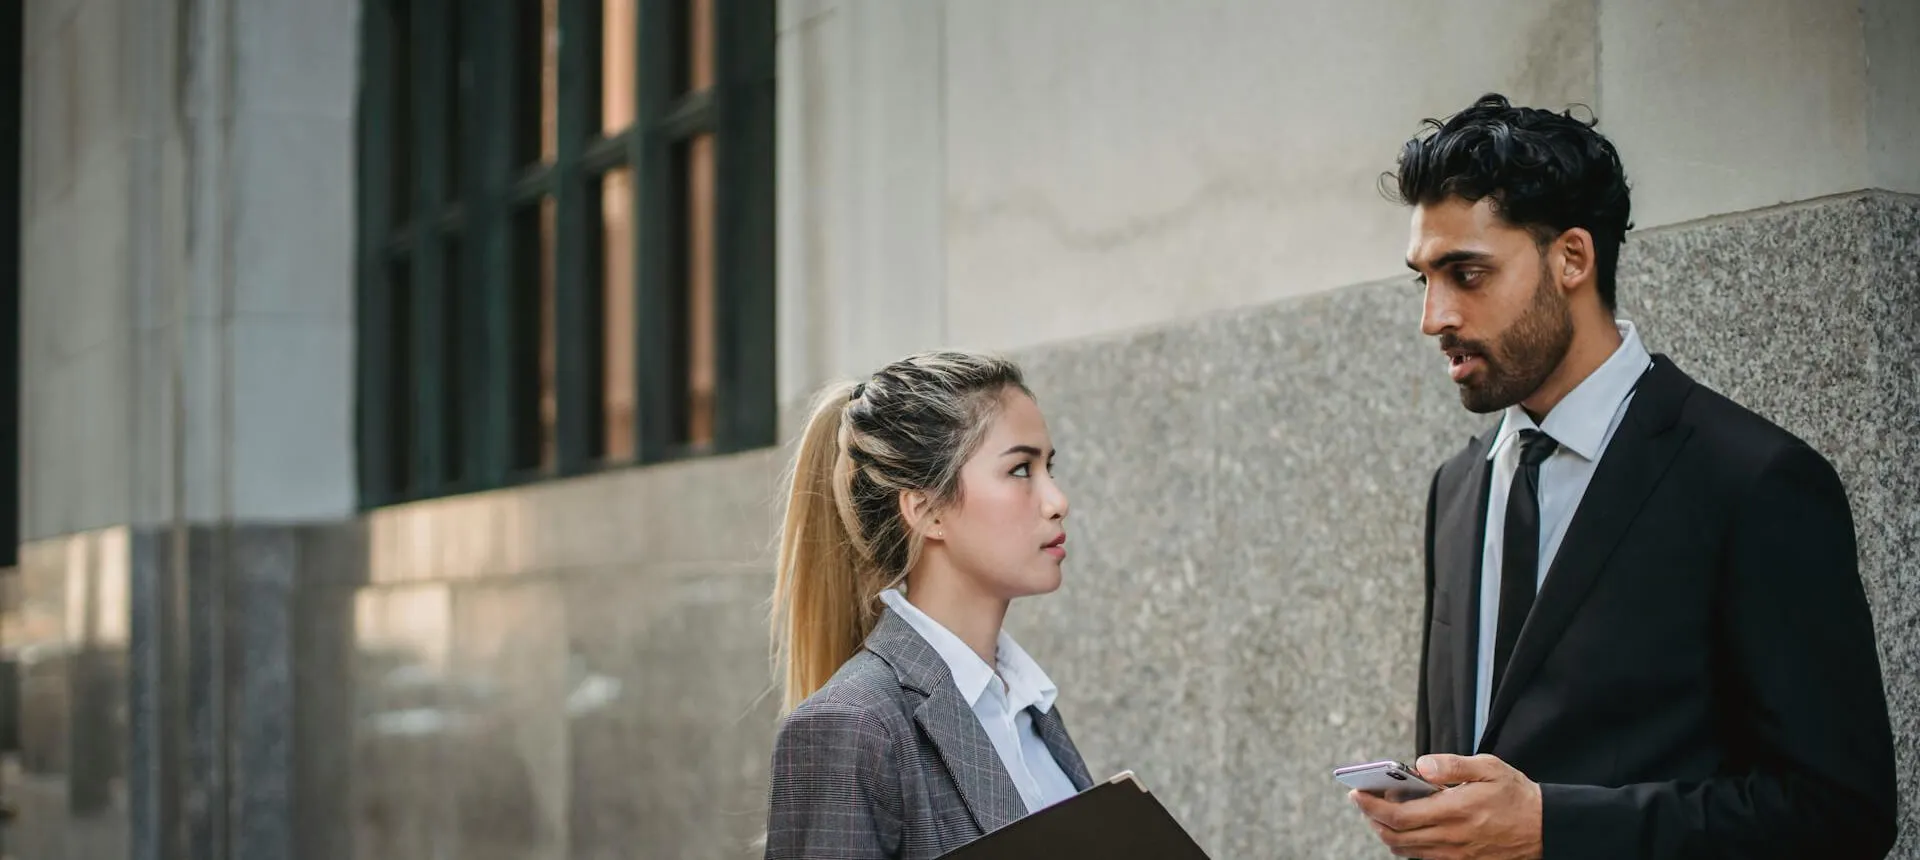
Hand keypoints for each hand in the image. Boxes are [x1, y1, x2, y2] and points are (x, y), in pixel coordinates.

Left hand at [1348, 754, 1541, 859]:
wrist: (1545, 829)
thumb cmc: (1516, 796)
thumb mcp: (1489, 768)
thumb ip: (1452, 765)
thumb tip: (1421, 765)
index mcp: (1455, 811)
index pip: (1399, 816)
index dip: (1371, 807)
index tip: (1357, 793)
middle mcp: (1451, 837)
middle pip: (1395, 837)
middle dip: (1372, 819)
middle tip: (1364, 801)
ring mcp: (1455, 854)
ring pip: (1406, 851)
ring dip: (1387, 832)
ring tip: (1382, 811)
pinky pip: (1423, 857)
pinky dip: (1407, 844)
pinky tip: (1409, 825)